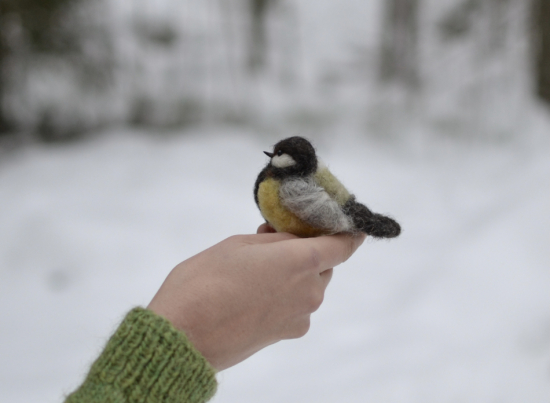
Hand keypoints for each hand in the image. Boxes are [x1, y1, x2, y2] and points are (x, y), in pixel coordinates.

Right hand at [147, 224, 365, 370]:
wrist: (184, 337)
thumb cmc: (205, 282)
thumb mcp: (239, 245)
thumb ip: (273, 240)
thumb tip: (288, 240)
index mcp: (302, 262)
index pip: (343, 245)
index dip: (349, 233)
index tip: (348, 225)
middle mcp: (310, 291)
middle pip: (324, 265)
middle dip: (306, 250)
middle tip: (274, 239)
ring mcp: (300, 316)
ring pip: (309, 286)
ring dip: (293, 273)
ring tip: (256, 266)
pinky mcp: (286, 334)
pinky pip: (296, 306)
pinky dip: (284, 294)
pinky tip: (253, 292)